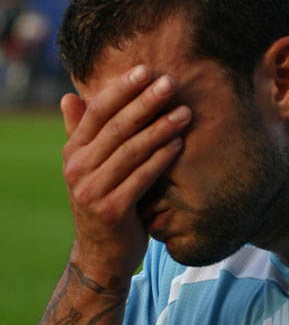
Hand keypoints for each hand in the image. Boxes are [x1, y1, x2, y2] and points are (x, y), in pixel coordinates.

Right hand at [61, 65, 191, 286]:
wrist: (101, 254)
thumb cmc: (102, 201)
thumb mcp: (88, 167)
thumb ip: (82, 133)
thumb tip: (68, 97)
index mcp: (73, 153)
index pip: (96, 113)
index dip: (121, 90)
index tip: (146, 70)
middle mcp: (77, 169)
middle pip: (116, 128)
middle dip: (145, 103)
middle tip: (170, 83)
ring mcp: (92, 191)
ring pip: (131, 151)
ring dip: (160, 129)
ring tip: (184, 112)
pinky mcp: (112, 211)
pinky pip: (141, 178)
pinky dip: (160, 159)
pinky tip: (179, 144)